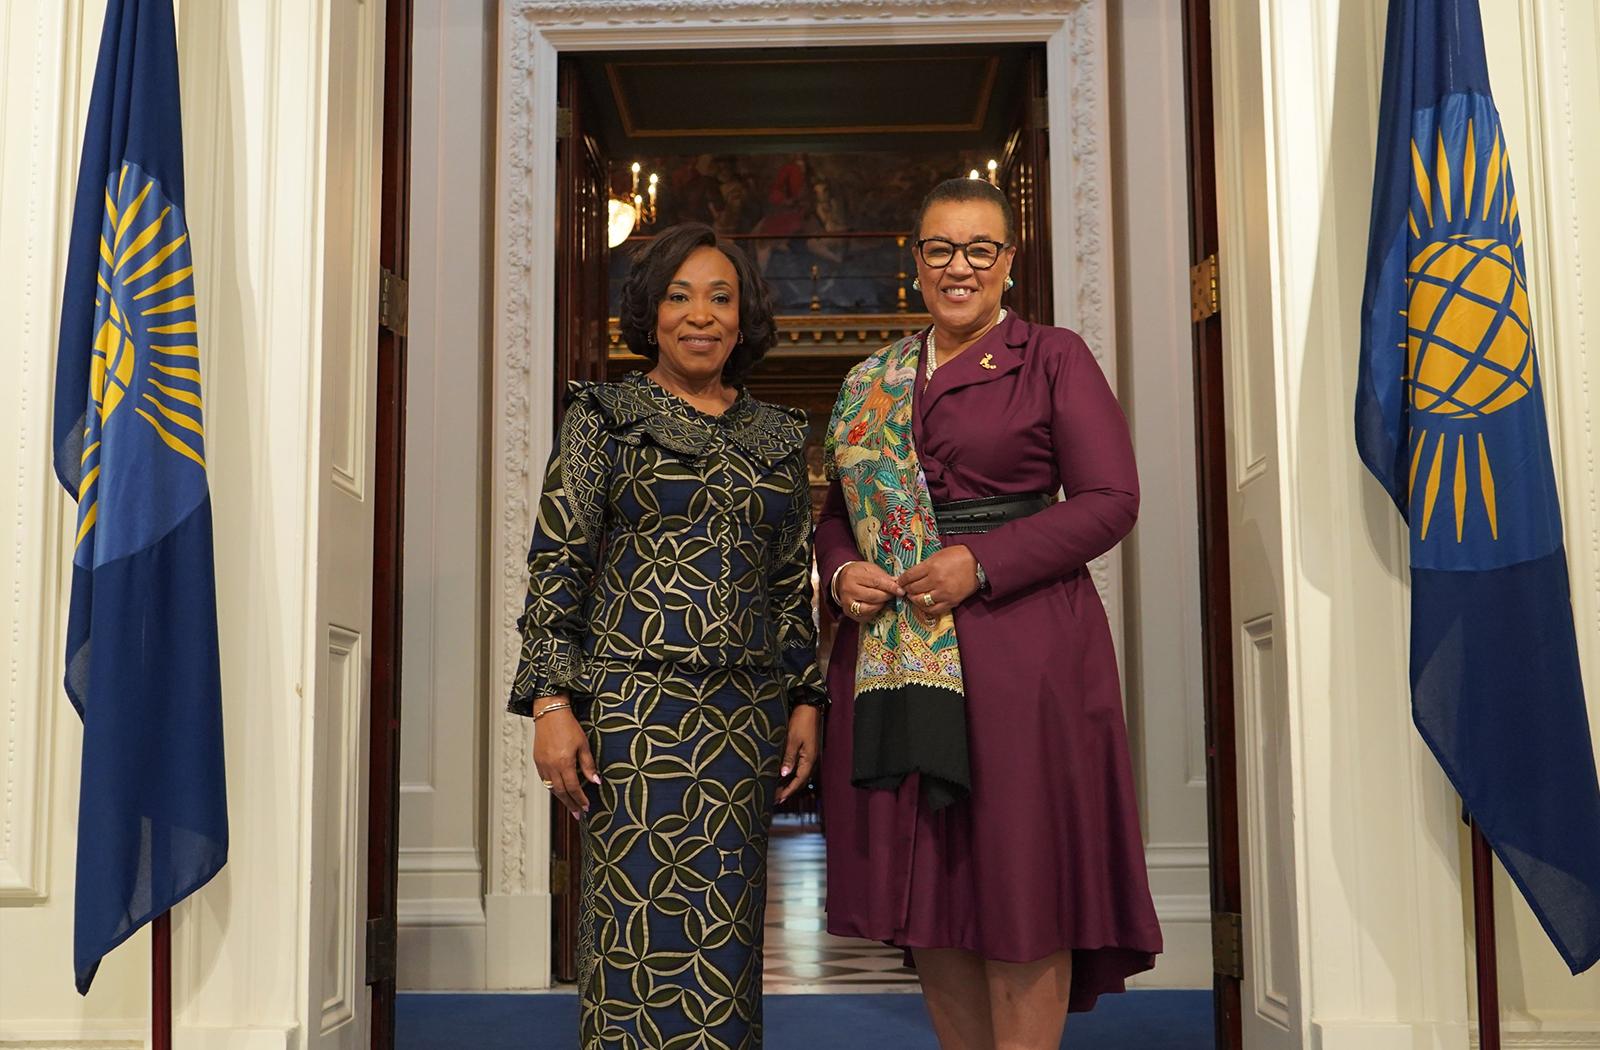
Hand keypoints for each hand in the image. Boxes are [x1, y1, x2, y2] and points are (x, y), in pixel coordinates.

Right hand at [531, 694, 599, 818]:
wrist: (550, 713)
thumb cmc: (568, 726)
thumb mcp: (583, 745)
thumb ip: (588, 765)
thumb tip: (596, 781)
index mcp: (564, 763)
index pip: (573, 788)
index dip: (580, 799)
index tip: (586, 807)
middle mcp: (551, 766)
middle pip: (561, 792)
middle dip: (570, 804)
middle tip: (577, 814)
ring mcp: (542, 764)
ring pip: (552, 787)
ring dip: (561, 798)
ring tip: (570, 805)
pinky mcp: (537, 760)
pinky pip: (545, 779)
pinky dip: (552, 787)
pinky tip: (559, 790)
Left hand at [776, 705, 821, 803]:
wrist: (809, 707)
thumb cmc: (801, 721)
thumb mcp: (792, 739)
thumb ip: (789, 757)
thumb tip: (783, 774)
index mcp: (809, 759)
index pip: (799, 781)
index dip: (788, 791)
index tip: (778, 799)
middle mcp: (811, 760)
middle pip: (800, 780)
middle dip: (788, 790)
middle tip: (775, 798)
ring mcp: (809, 755)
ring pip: (799, 774)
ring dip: (789, 783)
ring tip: (777, 790)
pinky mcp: (806, 750)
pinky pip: (799, 767)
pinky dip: (791, 774)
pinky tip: (783, 775)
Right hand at [836, 560, 903, 622]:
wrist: (841, 580)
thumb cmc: (859, 573)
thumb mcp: (870, 569)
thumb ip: (883, 576)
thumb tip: (897, 584)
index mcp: (853, 575)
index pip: (876, 582)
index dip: (890, 587)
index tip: (901, 590)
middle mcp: (848, 590)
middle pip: (873, 596)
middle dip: (887, 596)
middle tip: (895, 594)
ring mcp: (847, 603)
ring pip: (870, 608)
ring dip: (882, 604)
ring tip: (885, 599)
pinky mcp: (848, 612)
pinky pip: (866, 616)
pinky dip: (875, 611)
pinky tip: (877, 605)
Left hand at [897, 545, 979, 620]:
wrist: (978, 564)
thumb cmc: (958, 556)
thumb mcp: (938, 555)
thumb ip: (924, 565)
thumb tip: (911, 574)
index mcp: (932, 567)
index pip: (909, 576)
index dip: (902, 580)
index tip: (900, 581)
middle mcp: (936, 581)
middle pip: (913, 589)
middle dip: (906, 589)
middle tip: (905, 589)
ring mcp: (943, 593)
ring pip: (921, 601)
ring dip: (914, 599)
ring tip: (913, 596)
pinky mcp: (951, 601)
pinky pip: (934, 609)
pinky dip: (926, 608)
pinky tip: (924, 604)